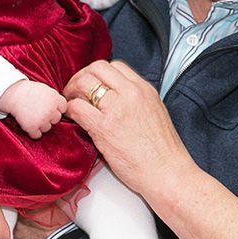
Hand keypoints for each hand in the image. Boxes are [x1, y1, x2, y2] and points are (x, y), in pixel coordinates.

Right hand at [0, 79, 65, 138]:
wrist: (13, 94)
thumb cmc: (30, 92)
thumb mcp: (47, 90)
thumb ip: (56, 99)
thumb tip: (65, 111)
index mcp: (56, 99)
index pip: (63, 109)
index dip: (56, 108)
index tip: (46, 105)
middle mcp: (51, 110)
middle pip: (56, 119)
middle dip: (49, 117)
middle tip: (38, 110)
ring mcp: (42, 120)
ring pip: (47, 128)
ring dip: (40, 125)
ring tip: (31, 115)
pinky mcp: (32, 127)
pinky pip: (37, 136)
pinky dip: (32, 132)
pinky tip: (28, 123)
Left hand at [63, 60, 194, 197]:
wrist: (167, 172)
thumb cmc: (163, 151)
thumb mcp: (155, 113)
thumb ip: (136, 102)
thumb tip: (115, 100)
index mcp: (145, 89)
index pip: (116, 66)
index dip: (99, 74)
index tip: (92, 85)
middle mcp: (131, 93)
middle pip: (97, 68)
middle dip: (82, 76)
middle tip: (76, 91)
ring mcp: (117, 108)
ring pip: (84, 82)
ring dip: (72, 91)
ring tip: (71, 104)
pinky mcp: (104, 127)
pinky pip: (77, 107)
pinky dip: (70, 109)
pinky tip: (72, 118)